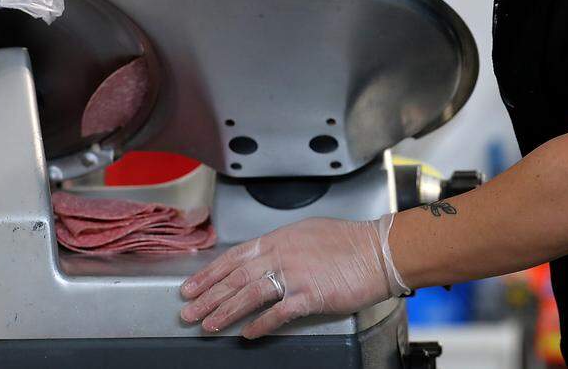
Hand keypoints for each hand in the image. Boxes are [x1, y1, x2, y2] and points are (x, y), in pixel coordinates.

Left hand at [179, 215, 408, 338]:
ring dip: (225, 312)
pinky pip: (277, 313)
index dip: (210, 273)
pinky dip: (260, 325)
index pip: (234, 257)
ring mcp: (295, 274)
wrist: (379, 250)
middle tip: (188, 311)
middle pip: (235, 277)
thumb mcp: (308, 233)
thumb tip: (264, 260)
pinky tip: (248, 334)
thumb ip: (283, 246)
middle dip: (207, 296)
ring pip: (249, 295)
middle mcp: (282, 254)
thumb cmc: (350, 242)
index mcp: (280, 238)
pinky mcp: (310, 295)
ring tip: (209, 325)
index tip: (192, 286)